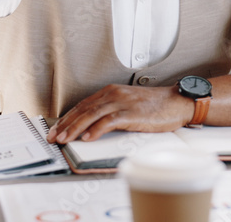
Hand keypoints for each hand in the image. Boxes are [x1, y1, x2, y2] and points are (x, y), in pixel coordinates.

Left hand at [47, 84, 193, 143]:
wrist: (177, 102)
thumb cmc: (155, 106)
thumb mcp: (128, 104)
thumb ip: (111, 111)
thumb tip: (92, 127)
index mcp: (111, 92)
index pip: (82, 105)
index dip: (67, 118)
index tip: (55, 129)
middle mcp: (113, 94)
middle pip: (83, 110)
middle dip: (65, 124)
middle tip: (53, 137)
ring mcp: (122, 103)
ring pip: (92, 115)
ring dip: (75, 128)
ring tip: (64, 139)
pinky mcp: (131, 113)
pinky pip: (109, 121)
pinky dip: (96, 130)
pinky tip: (88, 138)